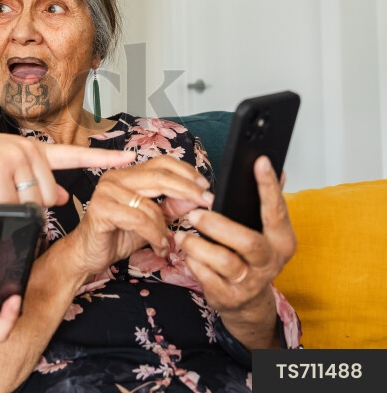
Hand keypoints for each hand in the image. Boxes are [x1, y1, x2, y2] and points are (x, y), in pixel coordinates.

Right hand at [0, 128, 135, 206]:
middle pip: (47, 196)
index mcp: (34, 150)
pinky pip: (8, 206)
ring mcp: (15, 159)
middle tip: (5, 197)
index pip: (75, 153)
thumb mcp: (8, 169)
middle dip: (30, 207)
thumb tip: (58, 197)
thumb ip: (35, 181)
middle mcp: (29, 150)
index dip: (104, 157)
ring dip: (12, 209)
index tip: (130, 157)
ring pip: (30, 204)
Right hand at [69, 155, 212, 276]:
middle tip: (207, 202)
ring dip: (166, 227)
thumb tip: (196, 196)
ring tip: (169, 242)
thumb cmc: (118, 235)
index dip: (186, 172)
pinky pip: (138, 219)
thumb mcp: (152, 220)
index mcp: (127, 174)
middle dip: (188, 189)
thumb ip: (171, 206)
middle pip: (159, 176)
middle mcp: (115, 177)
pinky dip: (154, 234)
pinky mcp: (100, 209)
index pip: (161, 162)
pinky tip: (160, 245)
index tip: (206, 186)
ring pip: (150, 203)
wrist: (88, 254)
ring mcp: (106, 191)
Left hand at [174, 156, 295, 345]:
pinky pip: (207, 277)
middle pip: (248, 242)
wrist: (248, 303)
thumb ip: (268, 203)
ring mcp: (250, 282)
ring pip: (224, 261)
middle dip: (218, 226)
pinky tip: (188, 254)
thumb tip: (279, 169)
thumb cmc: (252, 257)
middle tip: (194, 214)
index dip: (269, 186)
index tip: (260, 162)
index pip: (277, 211)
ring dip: (198, 246)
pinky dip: (194, 263)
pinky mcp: (229, 296)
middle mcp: (270, 262)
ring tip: (183, 236)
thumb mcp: (264, 232)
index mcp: (281, 240)